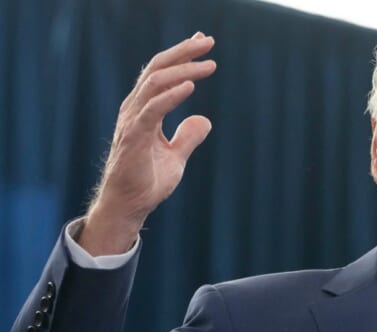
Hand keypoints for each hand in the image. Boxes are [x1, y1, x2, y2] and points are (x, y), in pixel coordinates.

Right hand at [79, 32, 216, 255]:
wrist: (129, 207)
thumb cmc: (146, 181)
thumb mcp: (176, 156)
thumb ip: (188, 137)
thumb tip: (203, 119)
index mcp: (144, 110)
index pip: (161, 73)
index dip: (181, 56)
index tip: (202, 42)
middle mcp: (135, 110)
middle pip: (157, 69)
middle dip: (183, 52)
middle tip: (208, 42)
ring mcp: (132, 122)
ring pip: (155, 84)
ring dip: (183, 70)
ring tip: (208, 64)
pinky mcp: (134, 138)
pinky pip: (153, 110)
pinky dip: (171, 95)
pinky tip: (190, 86)